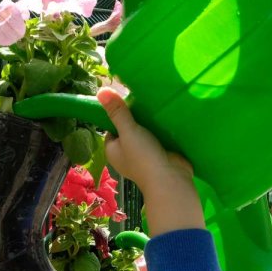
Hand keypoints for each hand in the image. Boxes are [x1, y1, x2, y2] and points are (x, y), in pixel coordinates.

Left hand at [99, 87, 204, 234]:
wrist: (170, 179)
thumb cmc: (143, 157)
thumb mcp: (128, 131)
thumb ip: (117, 112)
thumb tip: (100, 91)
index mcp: (114, 151)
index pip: (111, 129)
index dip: (117, 116)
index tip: (127, 102)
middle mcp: (128, 155)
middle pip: (129, 131)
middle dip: (137, 119)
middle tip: (144, 102)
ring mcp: (146, 157)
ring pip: (146, 135)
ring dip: (152, 124)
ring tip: (157, 106)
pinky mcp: (162, 155)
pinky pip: (160, 139)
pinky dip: (164, 131)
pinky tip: (168, 118)